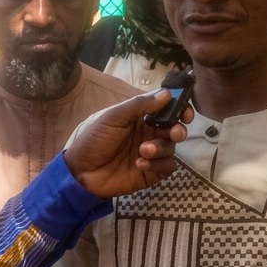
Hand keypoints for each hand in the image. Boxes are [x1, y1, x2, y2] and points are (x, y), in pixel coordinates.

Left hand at [64, 89, 191, 197]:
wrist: (81, 172)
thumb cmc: (94, 139)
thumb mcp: (113, 117)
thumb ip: (140, 105)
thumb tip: (167, 94)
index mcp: (141, 117)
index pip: (166, 109)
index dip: (180, 108)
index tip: (186, 112)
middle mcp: (149, 134)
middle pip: (174, 128)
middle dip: (178, 130)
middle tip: (174, 133)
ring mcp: (151, 153)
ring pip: (172, 148)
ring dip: (161, 148)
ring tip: (142, 151)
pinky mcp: (151, 172)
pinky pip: (167, 167)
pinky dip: (158, 164)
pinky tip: (140, 164)